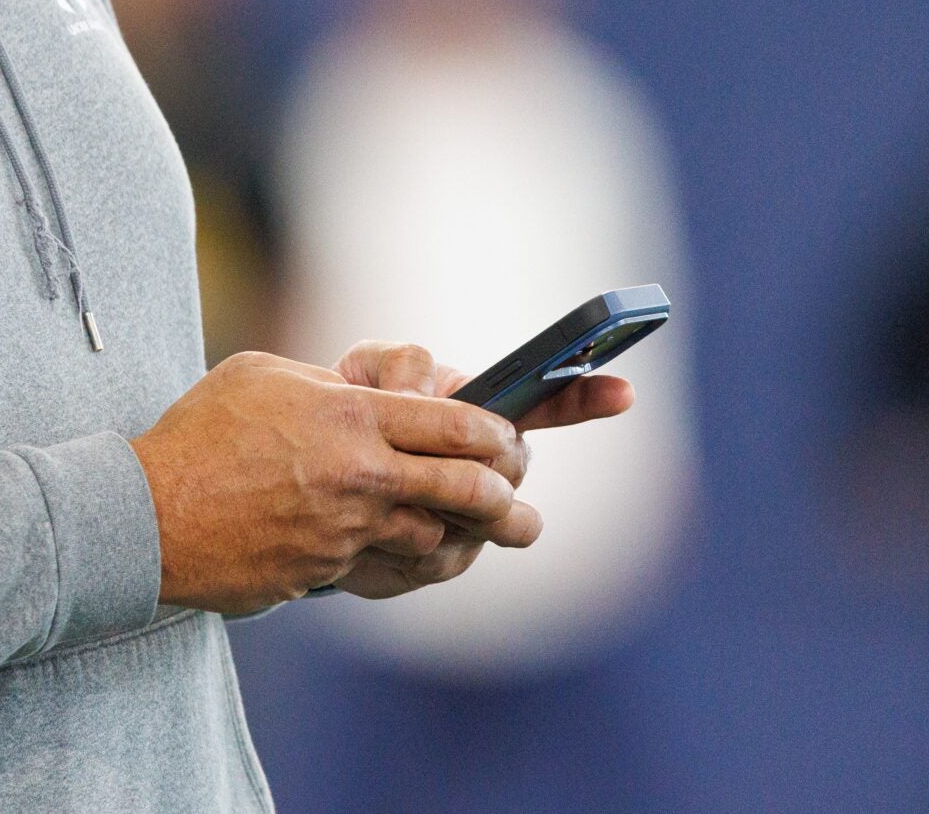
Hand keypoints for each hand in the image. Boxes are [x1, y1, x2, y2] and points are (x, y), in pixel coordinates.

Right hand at [128, 351, 531, 613]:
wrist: (148, 515)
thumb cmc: (198, 434)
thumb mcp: (263, 376)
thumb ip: (327, 383)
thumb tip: (362, 390)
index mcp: (349, 418)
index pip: (453, 423)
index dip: (493, 431)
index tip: (504, 436)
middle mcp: (358, 477)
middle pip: (466, 488)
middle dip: (504, 497)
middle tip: (514, 500)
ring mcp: (344, 531)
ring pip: (429, 536)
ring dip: (446, 531)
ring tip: (459, 529)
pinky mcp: (324, 572)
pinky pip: (375, 564)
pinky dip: (385, 554)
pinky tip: (378, 543)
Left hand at [324, 340, 635, 599]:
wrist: (303, 485)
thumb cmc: (343, 414)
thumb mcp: (364, 373)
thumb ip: (399, 368)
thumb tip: (423, 397)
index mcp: (481, 412)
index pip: (549, 403)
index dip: (586, 398)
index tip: (624, 392)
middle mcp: (490, 469)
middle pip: (514, 465)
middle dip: (477, 457)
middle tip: (426, 450)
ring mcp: (472, 519)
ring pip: (492, 518)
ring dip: (452, 504)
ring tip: (409, 493)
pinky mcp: (437, 561)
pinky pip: (443, 554)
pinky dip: (408, 536)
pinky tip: (374, 526)